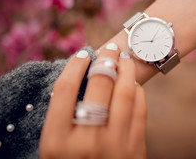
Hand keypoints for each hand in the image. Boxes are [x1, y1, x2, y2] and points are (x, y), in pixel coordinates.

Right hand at [40, 44, 146, 158]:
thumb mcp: (55, 152)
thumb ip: (63, 121)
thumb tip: (81, 78)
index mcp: (56, 143)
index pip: (64, 90)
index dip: (74, 66)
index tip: (82, 54)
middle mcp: (85, 143)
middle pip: (97, 85)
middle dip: (105, 60)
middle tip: (109, 48)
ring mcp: (114, 146)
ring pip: (124, 93)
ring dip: (126, 70)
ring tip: (125, 58)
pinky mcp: (136, 150)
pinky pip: (139, 110)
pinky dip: (137, 92)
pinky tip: (133, 84)